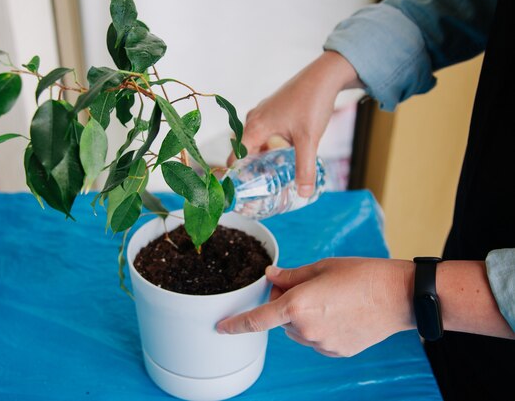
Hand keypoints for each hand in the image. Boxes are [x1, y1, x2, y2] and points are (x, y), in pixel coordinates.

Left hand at [216, 258, 414, 356]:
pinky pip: (317, 340)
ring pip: (299, 332)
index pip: (257, 319)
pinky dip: (320, 329)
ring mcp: (322, 344)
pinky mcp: (337, 352)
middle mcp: (306, 330)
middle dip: (286, 305)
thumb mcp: (321, 267)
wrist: (398, 296)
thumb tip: (271, 275)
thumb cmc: (361, 275)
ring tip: (331, 300)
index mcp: (297, 305)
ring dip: (303, 318)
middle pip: (281, 320)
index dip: (236, 324)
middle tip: (308, 287)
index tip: (222, 327)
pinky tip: (340, 314)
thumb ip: (290, 275)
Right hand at [229, 51, 362, 196]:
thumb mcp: (308, 140)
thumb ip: (305, 168)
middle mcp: (253, 120)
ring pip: (254, 141)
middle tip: (259, 189)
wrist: (324, 76)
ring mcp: (262, 114)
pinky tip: (281, 155)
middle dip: (249, 169)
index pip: (234, 157)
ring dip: (260, 157)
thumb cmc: (312, 103)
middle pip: (243, 151)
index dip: (236, 176)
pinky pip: (263, 133)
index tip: (241, 192)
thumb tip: (304, 193)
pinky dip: (267, 146)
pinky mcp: (272, 111)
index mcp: (255, 127)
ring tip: (270, 175)